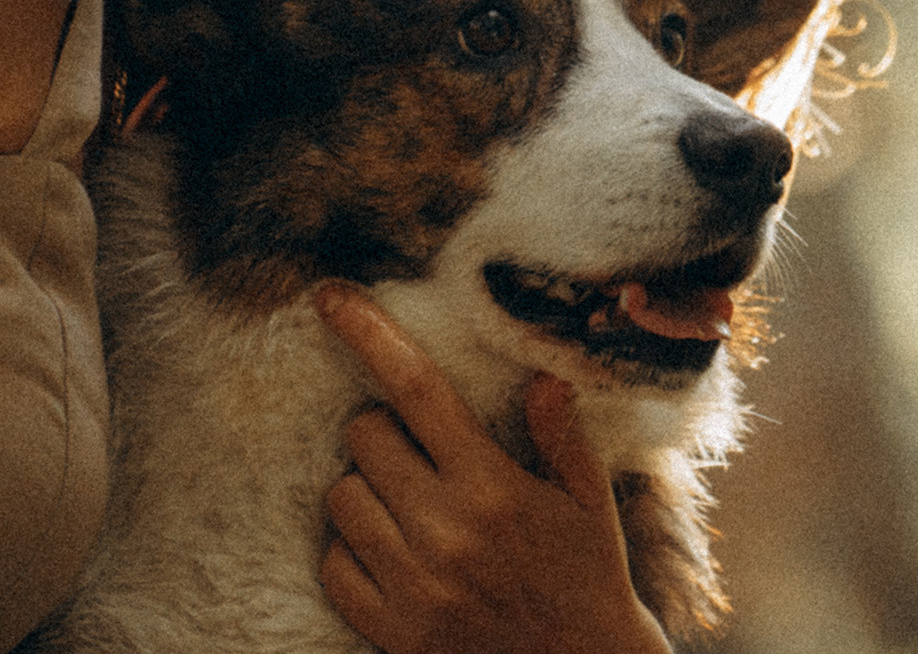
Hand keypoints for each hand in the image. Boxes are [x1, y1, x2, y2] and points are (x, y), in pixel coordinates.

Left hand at [314, 284, 671, 653]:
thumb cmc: (587, 576)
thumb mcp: (589, 501)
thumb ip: (560, 435)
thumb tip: (542, 375)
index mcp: (493, 485)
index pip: (416, 388)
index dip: (368, 333)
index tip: (329, 297)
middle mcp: (444, 529)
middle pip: (364, 435)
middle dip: (383, 428)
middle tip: (420, 450)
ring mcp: (411, 582)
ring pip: (341, 496)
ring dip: (365, 486)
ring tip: (409, 502)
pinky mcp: (389, 628)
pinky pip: (334, 563)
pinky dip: (352, 548)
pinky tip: (393, 550)